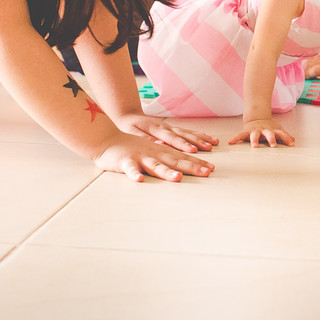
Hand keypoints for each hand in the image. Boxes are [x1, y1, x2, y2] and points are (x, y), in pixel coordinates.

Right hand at [92, 131, 215, 181]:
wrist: (107, 139)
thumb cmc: (132, 147)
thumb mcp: (152, 150)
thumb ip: (167, 156)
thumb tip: (184, 164)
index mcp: (161, 152)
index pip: (182, 158)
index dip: (198, 163)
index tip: (212, 169)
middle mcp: (154, 153)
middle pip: (175, 161)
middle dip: (191, 167)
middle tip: (207, 172)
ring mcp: (139, 157)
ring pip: (154, 165)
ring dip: (166, 172)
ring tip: (178, 178)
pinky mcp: (124, 161)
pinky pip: (129, 168)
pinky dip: (134, 173)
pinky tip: (138, 180)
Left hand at [115, 112, 218, 152]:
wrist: (128, 114)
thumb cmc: (128, 126)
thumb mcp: (132, 132)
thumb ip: (145, 138)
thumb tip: (159, 144)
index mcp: (156, 129)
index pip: (172, 138)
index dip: (183, 144)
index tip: (193, 151)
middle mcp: (166, 127)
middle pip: (184, 136)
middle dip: (198, 143)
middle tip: (210, 150)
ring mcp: (171, 127)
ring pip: (189, 133)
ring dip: (202, 139)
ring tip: (214, 144)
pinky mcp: (172, 128)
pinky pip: (188, 132)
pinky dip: (199, 135)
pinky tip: (208, 139)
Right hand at [229, 118, 295, 147]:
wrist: (257, 117)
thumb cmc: (269, 127)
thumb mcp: (278, 129)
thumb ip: (285, 136)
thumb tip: (294, 141)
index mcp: (273, 130)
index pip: (281, 134)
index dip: (287, 138)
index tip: (291, 144)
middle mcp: (264, 130)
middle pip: (269, 134)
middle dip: (271, 139)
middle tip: (273, 145)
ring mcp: (255, 131)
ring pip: (255, 135)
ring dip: (254, 140)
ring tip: (254, 146)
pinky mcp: (246, 131)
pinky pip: (240, 135)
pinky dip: (235, 138)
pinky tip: (231, 142)